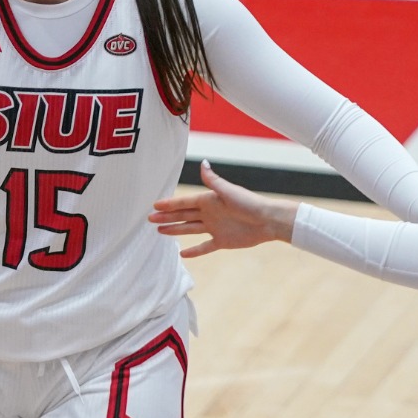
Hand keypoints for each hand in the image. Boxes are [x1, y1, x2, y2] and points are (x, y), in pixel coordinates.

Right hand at [148, 161, 296, 256]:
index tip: (155, 204)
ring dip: (175, 230)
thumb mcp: (228, 191)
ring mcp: (214, 228)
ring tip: (159, 231)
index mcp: (209, 200)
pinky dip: (194, 251)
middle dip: (167, 217)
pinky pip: (204, 246)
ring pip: (190, 229)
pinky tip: (183, 254)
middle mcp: (209, 213)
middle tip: (150, 218)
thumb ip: (213, 181)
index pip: (184, 202)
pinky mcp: (222, 241)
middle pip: (183, 216)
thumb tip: (203, 164)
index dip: (169, 204)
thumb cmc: (249, 203)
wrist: (267, 221)